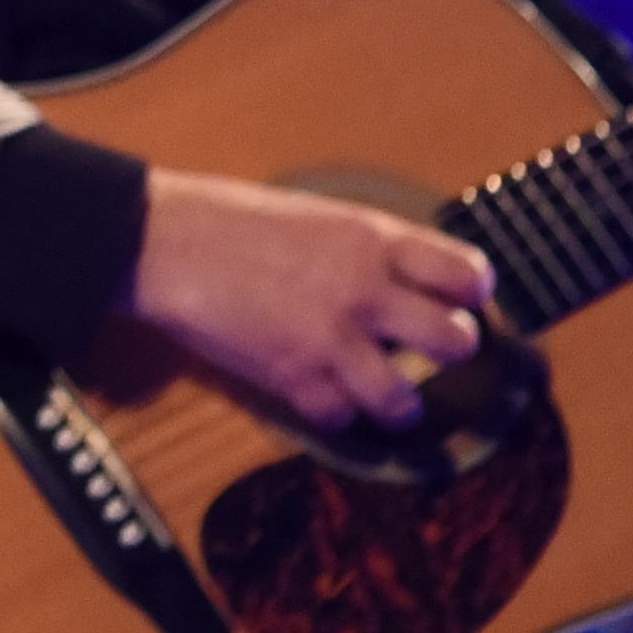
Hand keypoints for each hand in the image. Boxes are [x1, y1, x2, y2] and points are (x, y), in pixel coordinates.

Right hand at [130, 170, 498, 430]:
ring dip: (403, 402)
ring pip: (405, 399)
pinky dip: (336, 412)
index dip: (472, 292)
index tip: (464, 299)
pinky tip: (327, 394)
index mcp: (370, 240)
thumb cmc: (227, 220)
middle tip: (437, 347)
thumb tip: (408, 278)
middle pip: (454, 341)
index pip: (465, 274)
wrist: (160, 243)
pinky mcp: (291, 378)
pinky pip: (340, 417)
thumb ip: (367, 247)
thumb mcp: (317, 215)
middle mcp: (362, 291)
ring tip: (395, 397)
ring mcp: (329, 340)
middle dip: (452, 348)